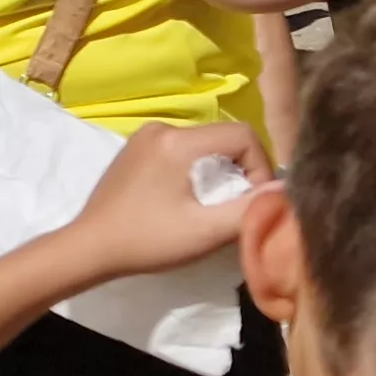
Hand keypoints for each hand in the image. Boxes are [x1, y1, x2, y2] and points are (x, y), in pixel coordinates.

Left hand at [54, 120, 267, 281]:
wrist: (89, 248)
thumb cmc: (148, 240)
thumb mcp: (205, 231)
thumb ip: (249, 208)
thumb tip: (286, 189)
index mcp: (177, 141)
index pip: (242, 134)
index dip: (260, 166)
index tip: (252, 200)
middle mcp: (162, 128)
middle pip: (223, 137)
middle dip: (240, 169)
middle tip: (235, 206)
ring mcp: (145, 136)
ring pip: (204, 144)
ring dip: (218, 171)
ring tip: (212, 206)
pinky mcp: (136, 149)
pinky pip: (182, 150)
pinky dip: (195, 170)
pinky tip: (187, 200)